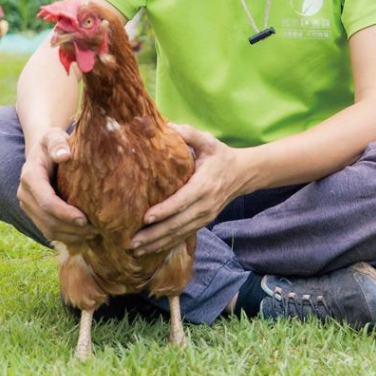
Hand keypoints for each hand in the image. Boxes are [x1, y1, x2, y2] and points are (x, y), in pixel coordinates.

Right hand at [17, 127, 94, 243]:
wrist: (42, 151)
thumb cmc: (53, 143)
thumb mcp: (54, 136)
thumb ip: (58, 143)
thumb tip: (64, 155)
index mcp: (30, 176)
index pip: (47, 201)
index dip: (64, 213)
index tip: (84, 219)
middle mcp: (25, 194)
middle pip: (47, 219)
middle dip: (71, 227)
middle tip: (96, 230)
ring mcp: (28, 206)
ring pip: (47, 228)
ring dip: (70, 235)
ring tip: (93, 233)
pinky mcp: (34, 213)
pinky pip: (48, 229)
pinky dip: (65, 235)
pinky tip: (83, 234)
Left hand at [129, 124, 244, 256]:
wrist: (244, 174)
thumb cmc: (221, 156)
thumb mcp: (208, 141)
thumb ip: (189, 134)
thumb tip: (166, 126)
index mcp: (205, 184)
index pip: (183, 200)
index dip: (165, 210)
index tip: (146, 217)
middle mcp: (206, 204)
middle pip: (178, 222)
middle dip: (155, 233)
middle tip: (132, 241)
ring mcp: (206, 215)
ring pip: (180, 232)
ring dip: (158, 242)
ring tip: (136, 249)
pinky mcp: (204, 221)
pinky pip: (184, 235)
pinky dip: (167, 243)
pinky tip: (151, 249)